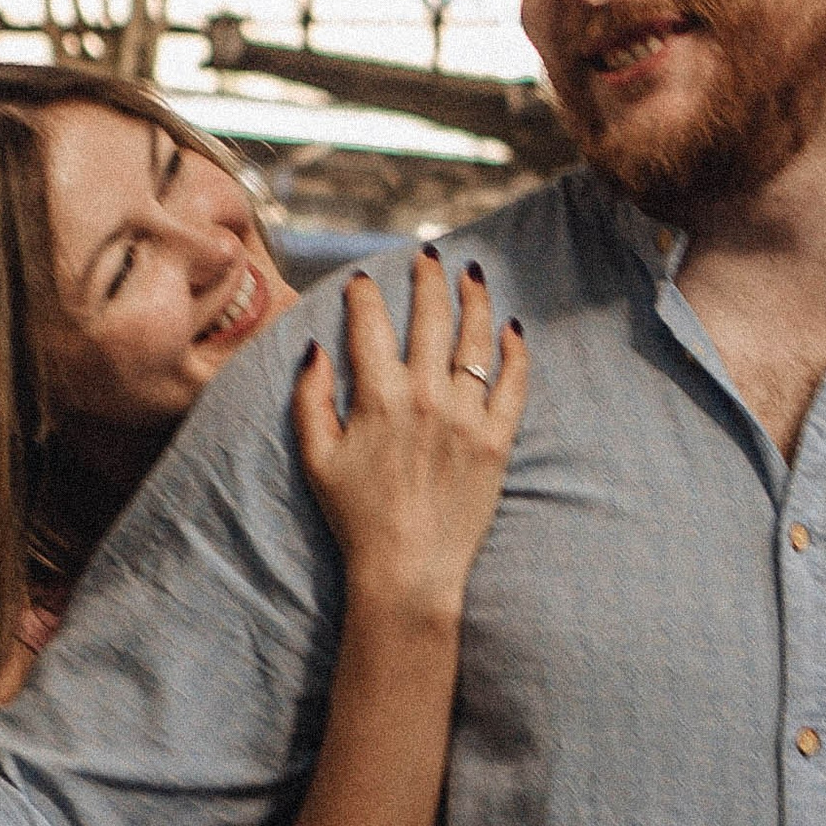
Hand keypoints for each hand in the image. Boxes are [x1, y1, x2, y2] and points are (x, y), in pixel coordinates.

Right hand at [291, 254, 526, 624]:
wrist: (407, 570)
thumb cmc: (356, 516)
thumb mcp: (317, 458)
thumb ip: (310, 399)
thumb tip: (314, 348)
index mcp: (379, 397)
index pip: (371, 325)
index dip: (365, 296)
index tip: (363, 280)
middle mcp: (426, 396)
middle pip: (431, 317)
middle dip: (427, 278)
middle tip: (426, 255)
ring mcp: (467, 416)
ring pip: (476, 339)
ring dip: (474, 299)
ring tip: (472, 273)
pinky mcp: (497, 439)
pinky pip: (514, 383)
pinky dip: (515, 351)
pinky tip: (511, 327)